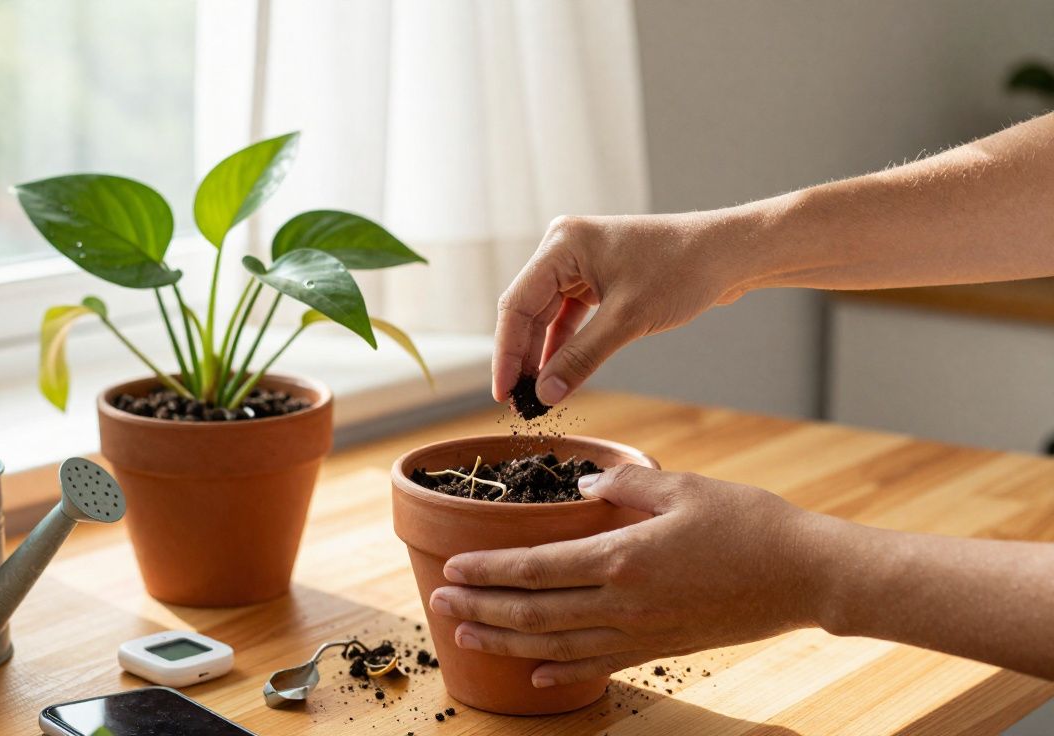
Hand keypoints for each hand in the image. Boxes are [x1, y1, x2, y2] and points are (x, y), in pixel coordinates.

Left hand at [429, 464, 831, 686]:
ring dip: (505, 641)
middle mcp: (622, 602)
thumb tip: (582, 491)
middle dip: (480, 607)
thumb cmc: (748, 523)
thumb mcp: (683, 487)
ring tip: (466, 635)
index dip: (488, 570)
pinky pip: (597, 666)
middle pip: (533, 611)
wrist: (804, 575)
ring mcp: (640, 633)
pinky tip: (532, 675)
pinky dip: (558, 672)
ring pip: (555, 645)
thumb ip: (625, 488)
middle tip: (440, 603)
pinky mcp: (659, 649)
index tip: (454, 567)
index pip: (536, 568)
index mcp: (622, 557)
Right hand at [493, 213, 756, 404]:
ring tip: (537, 396)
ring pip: (547, 316)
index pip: (517, 304)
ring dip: (542, 354)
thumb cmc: (682, 271)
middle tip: (519, 403)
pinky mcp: (597, 278)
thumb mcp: (627, 320)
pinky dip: (564, 345)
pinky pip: (569, 316)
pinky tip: (558, 376)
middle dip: (523, 357)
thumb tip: (545, 396)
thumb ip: (581, 358)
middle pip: (528, 310)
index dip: (507, 352)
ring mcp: (580, 263)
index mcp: (562, 245)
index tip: (503, 393)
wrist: (728, 254)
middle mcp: (564, 249)